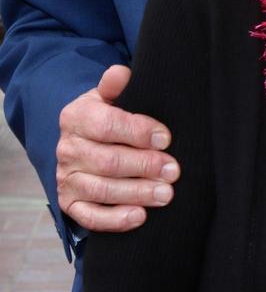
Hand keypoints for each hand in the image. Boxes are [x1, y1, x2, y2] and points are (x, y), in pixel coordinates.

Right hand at [56, 65, 179, 231]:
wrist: (81, 139)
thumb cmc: (104, 114)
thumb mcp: (107, 95)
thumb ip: (115, 85)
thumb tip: (121, 72)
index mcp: (76, 117)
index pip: (107, 125)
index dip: (138, 132)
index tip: (166, 138)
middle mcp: (67, 149)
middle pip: (107, 162)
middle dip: (144, 166)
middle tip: (174, 170)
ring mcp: (66, 178)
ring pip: (102, 190)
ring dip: (137, 193)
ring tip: (166, 193)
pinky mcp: (69, 204)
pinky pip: (90, 217)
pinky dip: (115, 219)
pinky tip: (140, 216)